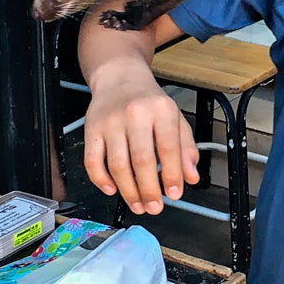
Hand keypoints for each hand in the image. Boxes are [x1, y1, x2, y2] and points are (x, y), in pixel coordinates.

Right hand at [83, 64, 199, 214]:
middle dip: (149, 190)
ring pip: (117, 164)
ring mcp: (110, 122)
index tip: (174, 194)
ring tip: (138, 204)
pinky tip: (112, 190)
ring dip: (128, 191)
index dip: (172, 175)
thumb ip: (186, 148)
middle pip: (142, 160)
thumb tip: (191, 177)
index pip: (168, 148)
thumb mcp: (175, 118)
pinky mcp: (91, 128)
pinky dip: (101, 180)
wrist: (120, 77)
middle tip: (155, 207)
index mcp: (161, 110)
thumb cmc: (149, 101)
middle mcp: (135, 114)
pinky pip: (92, 160)